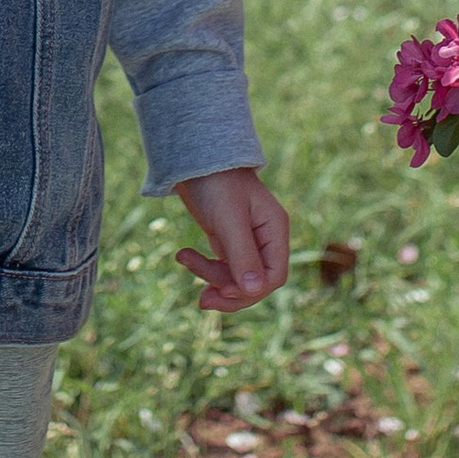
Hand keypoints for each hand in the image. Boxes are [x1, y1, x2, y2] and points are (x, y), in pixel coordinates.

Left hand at [172, 167, 290, 312]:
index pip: (274, 275)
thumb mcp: (229, 219)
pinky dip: (204, 268)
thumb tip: (255, 291)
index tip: (223, 289)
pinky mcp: (229, 242)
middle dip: (229, 292)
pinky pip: (223, 267)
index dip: (252, 290)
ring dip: (211, 278)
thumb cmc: (215, 182)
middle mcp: (265, 238)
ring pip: (236, 278)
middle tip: (202, 300)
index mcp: (274, 230)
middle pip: (255, 283)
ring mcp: (248, 241)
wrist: (194, 158)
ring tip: (183, 260)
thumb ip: (243, 255)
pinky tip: (183, 256)